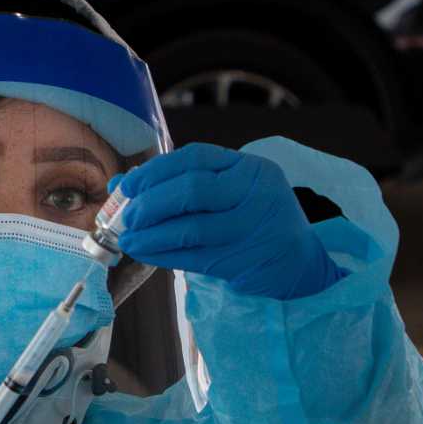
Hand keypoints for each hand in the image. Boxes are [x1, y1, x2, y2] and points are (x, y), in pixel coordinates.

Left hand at [112, 143, 342, 300]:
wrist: (301, 265)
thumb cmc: (256, 221)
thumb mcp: (231, 192)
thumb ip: (182, 183)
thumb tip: (122, 184)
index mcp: (251, 168)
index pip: (196, 158)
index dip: (156, 170)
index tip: (129, 185)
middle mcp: (255, 193)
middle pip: (192, 190)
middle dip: (150, 203)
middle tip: (127, 216)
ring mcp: (252, 228)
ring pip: (190, 228)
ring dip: (151, 234)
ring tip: (128, 237)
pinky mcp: (243, 260)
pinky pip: (192, 257)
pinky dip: (161, 254)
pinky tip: (144, 251)